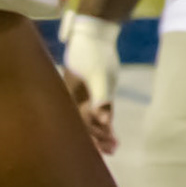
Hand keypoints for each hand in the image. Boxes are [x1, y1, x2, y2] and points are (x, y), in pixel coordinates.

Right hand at [61, 11, 121, 150]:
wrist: (96, 34)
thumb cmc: (94, 53)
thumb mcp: (99, 74)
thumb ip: (101, 95)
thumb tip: (102, 118)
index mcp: (70, 98)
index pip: (78, 123)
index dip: (88, 138)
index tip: (98, 150)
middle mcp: (76, 100)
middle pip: (85, 125)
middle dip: (96, 139)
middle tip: (111, 152)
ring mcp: (87, 96)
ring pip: (93, 120)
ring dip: (102, 134)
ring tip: (114, 148)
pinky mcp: (98, 92)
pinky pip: (101, 111)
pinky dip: (107, 123)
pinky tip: (114, 135)